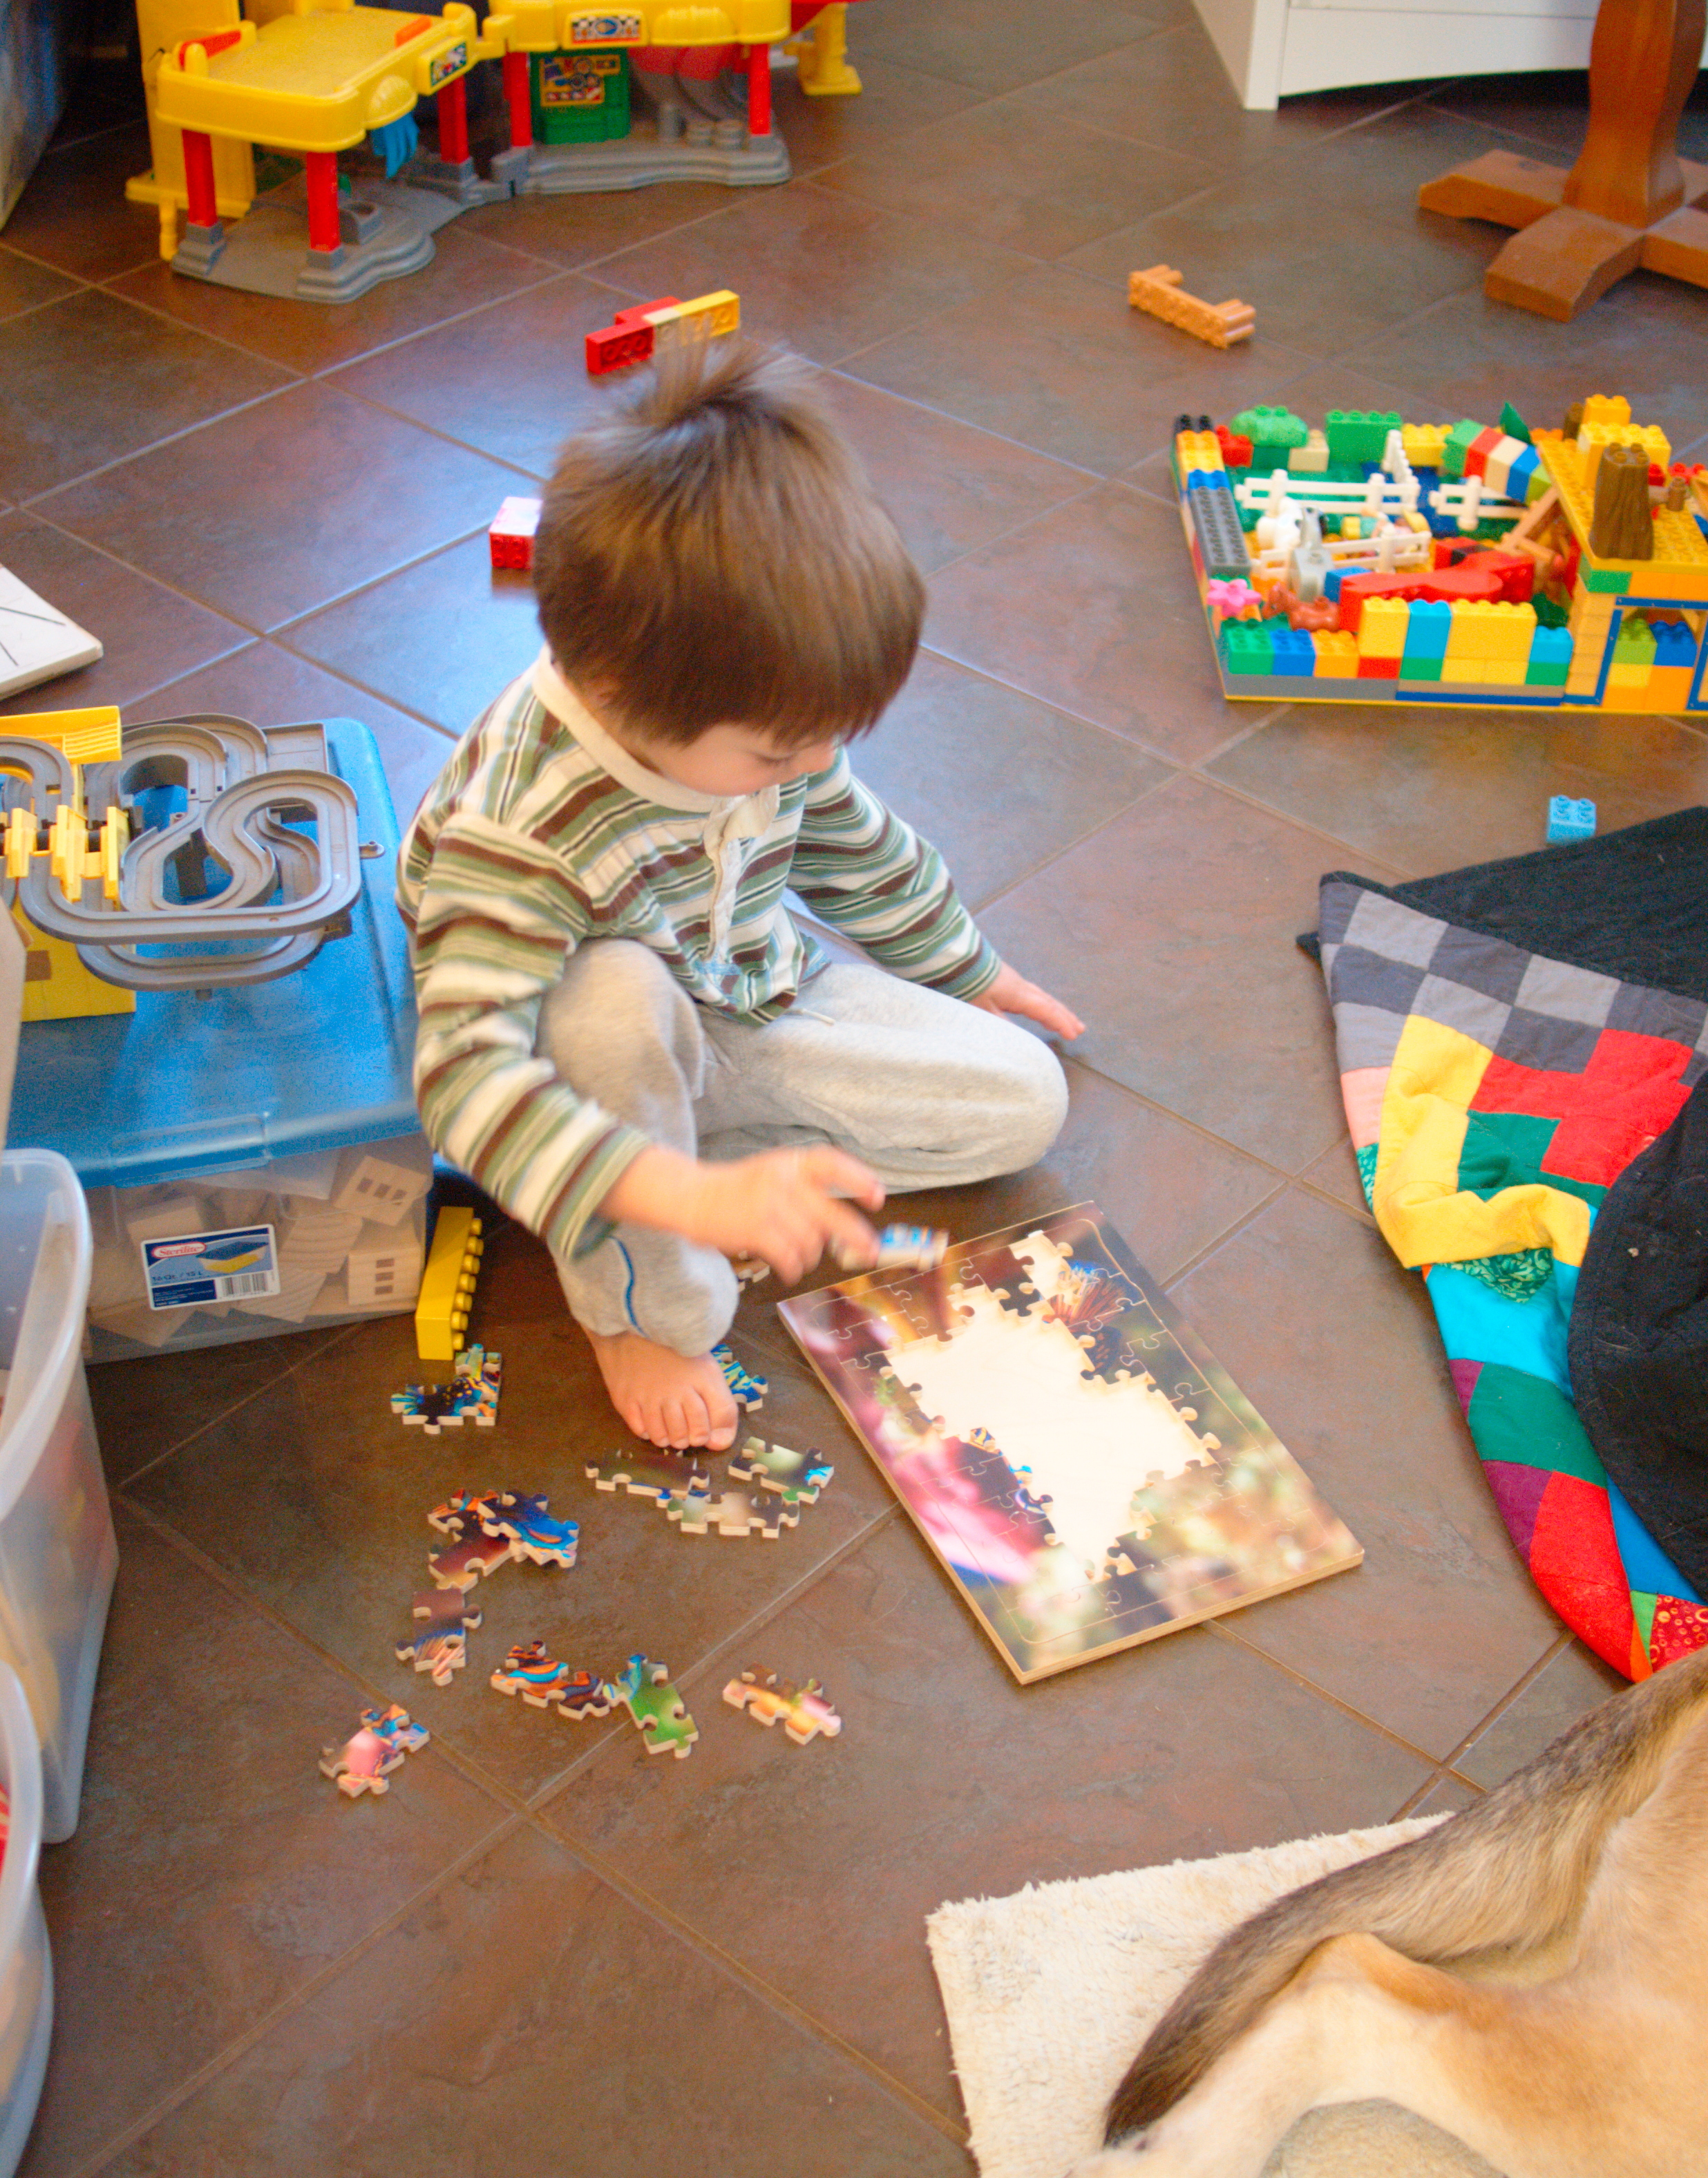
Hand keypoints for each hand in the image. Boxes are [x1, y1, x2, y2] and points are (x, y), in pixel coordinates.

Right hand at [602, 1143, 884, 1282]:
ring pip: (811, 1243)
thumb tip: (845, 1225)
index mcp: (791, 1162)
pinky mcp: (755, 1230)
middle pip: (833, 1214)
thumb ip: (806, 1188)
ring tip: (799, 1258)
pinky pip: (789, 1258)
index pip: (833, 1164)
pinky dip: (793, 1269)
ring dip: (810, 1257)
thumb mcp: (773, 1172)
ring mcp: (769, 1205)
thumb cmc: (737, 1189)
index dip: (859, 1179)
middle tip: (869, 1251)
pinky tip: (788, 1270)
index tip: (877, 1198)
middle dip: (856, 1236)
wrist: (691, 1196)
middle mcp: (783, 1180)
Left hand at [970, 962, 1083, 1039]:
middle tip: (1080, 1028)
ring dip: (1056, 1009)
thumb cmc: (969, 985)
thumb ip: (1001, 1025)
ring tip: (1066, 1019)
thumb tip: (1018, 1042)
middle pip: (1048, 1002)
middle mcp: (1021, 987)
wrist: (957, 958)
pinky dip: (1043, 1003)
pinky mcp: (1006, 979)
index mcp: (1018, 995)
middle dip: (1065, 1016)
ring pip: (1042, 997)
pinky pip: (1032, 993)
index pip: (1046, 1011)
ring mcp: (1014, 981)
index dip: (1060, 1023)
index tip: (1073, 1035)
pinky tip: (1038, 1006)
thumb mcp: (983, 1010)